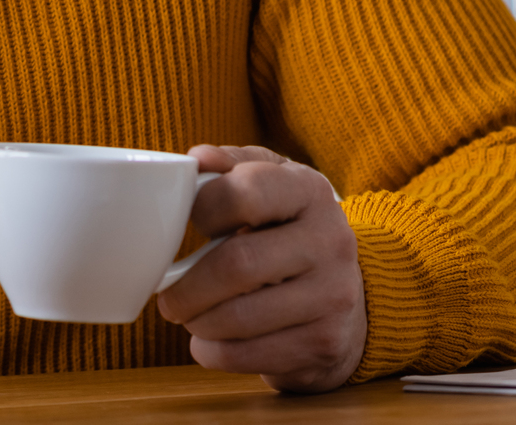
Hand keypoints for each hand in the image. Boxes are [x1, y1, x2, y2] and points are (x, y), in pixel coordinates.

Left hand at [154, 145, 366, 393]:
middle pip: (237, 265)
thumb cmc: (286, 227)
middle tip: (167, 296)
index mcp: (309, 190)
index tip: (187, 225)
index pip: (245, 194)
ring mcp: (333, 295)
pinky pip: (251, 355)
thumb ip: (230, 164)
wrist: (347, 294)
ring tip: (189, 315)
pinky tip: (210, 341)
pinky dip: (214, 352)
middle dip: (187, 287)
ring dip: (197, 322)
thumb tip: (196, 159)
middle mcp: (330, 240)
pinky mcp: (326, 343)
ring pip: (240, 318)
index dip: (201, 210)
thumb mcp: (268, 181)